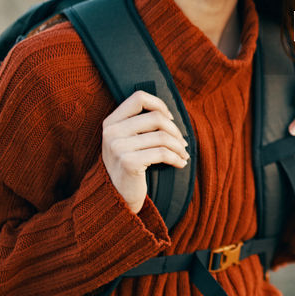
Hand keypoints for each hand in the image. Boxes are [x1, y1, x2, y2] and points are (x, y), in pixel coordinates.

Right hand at [101, 91, 188, 212]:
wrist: (116, 197)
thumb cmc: (129, 165)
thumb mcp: (127, 141)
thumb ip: (139, 125)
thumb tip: (169, 114)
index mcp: (111, 122)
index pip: (139, 98)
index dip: (159, 105)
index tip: (170, 119)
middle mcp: (111, 132)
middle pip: (156, 117)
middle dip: (175, 131)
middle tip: (183, 143)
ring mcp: (118, 147)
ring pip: (162, 137)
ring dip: (179, 147)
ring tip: (183, 154)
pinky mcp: (128, 162)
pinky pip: (162, 153)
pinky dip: (177, 158)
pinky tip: (181, 163)